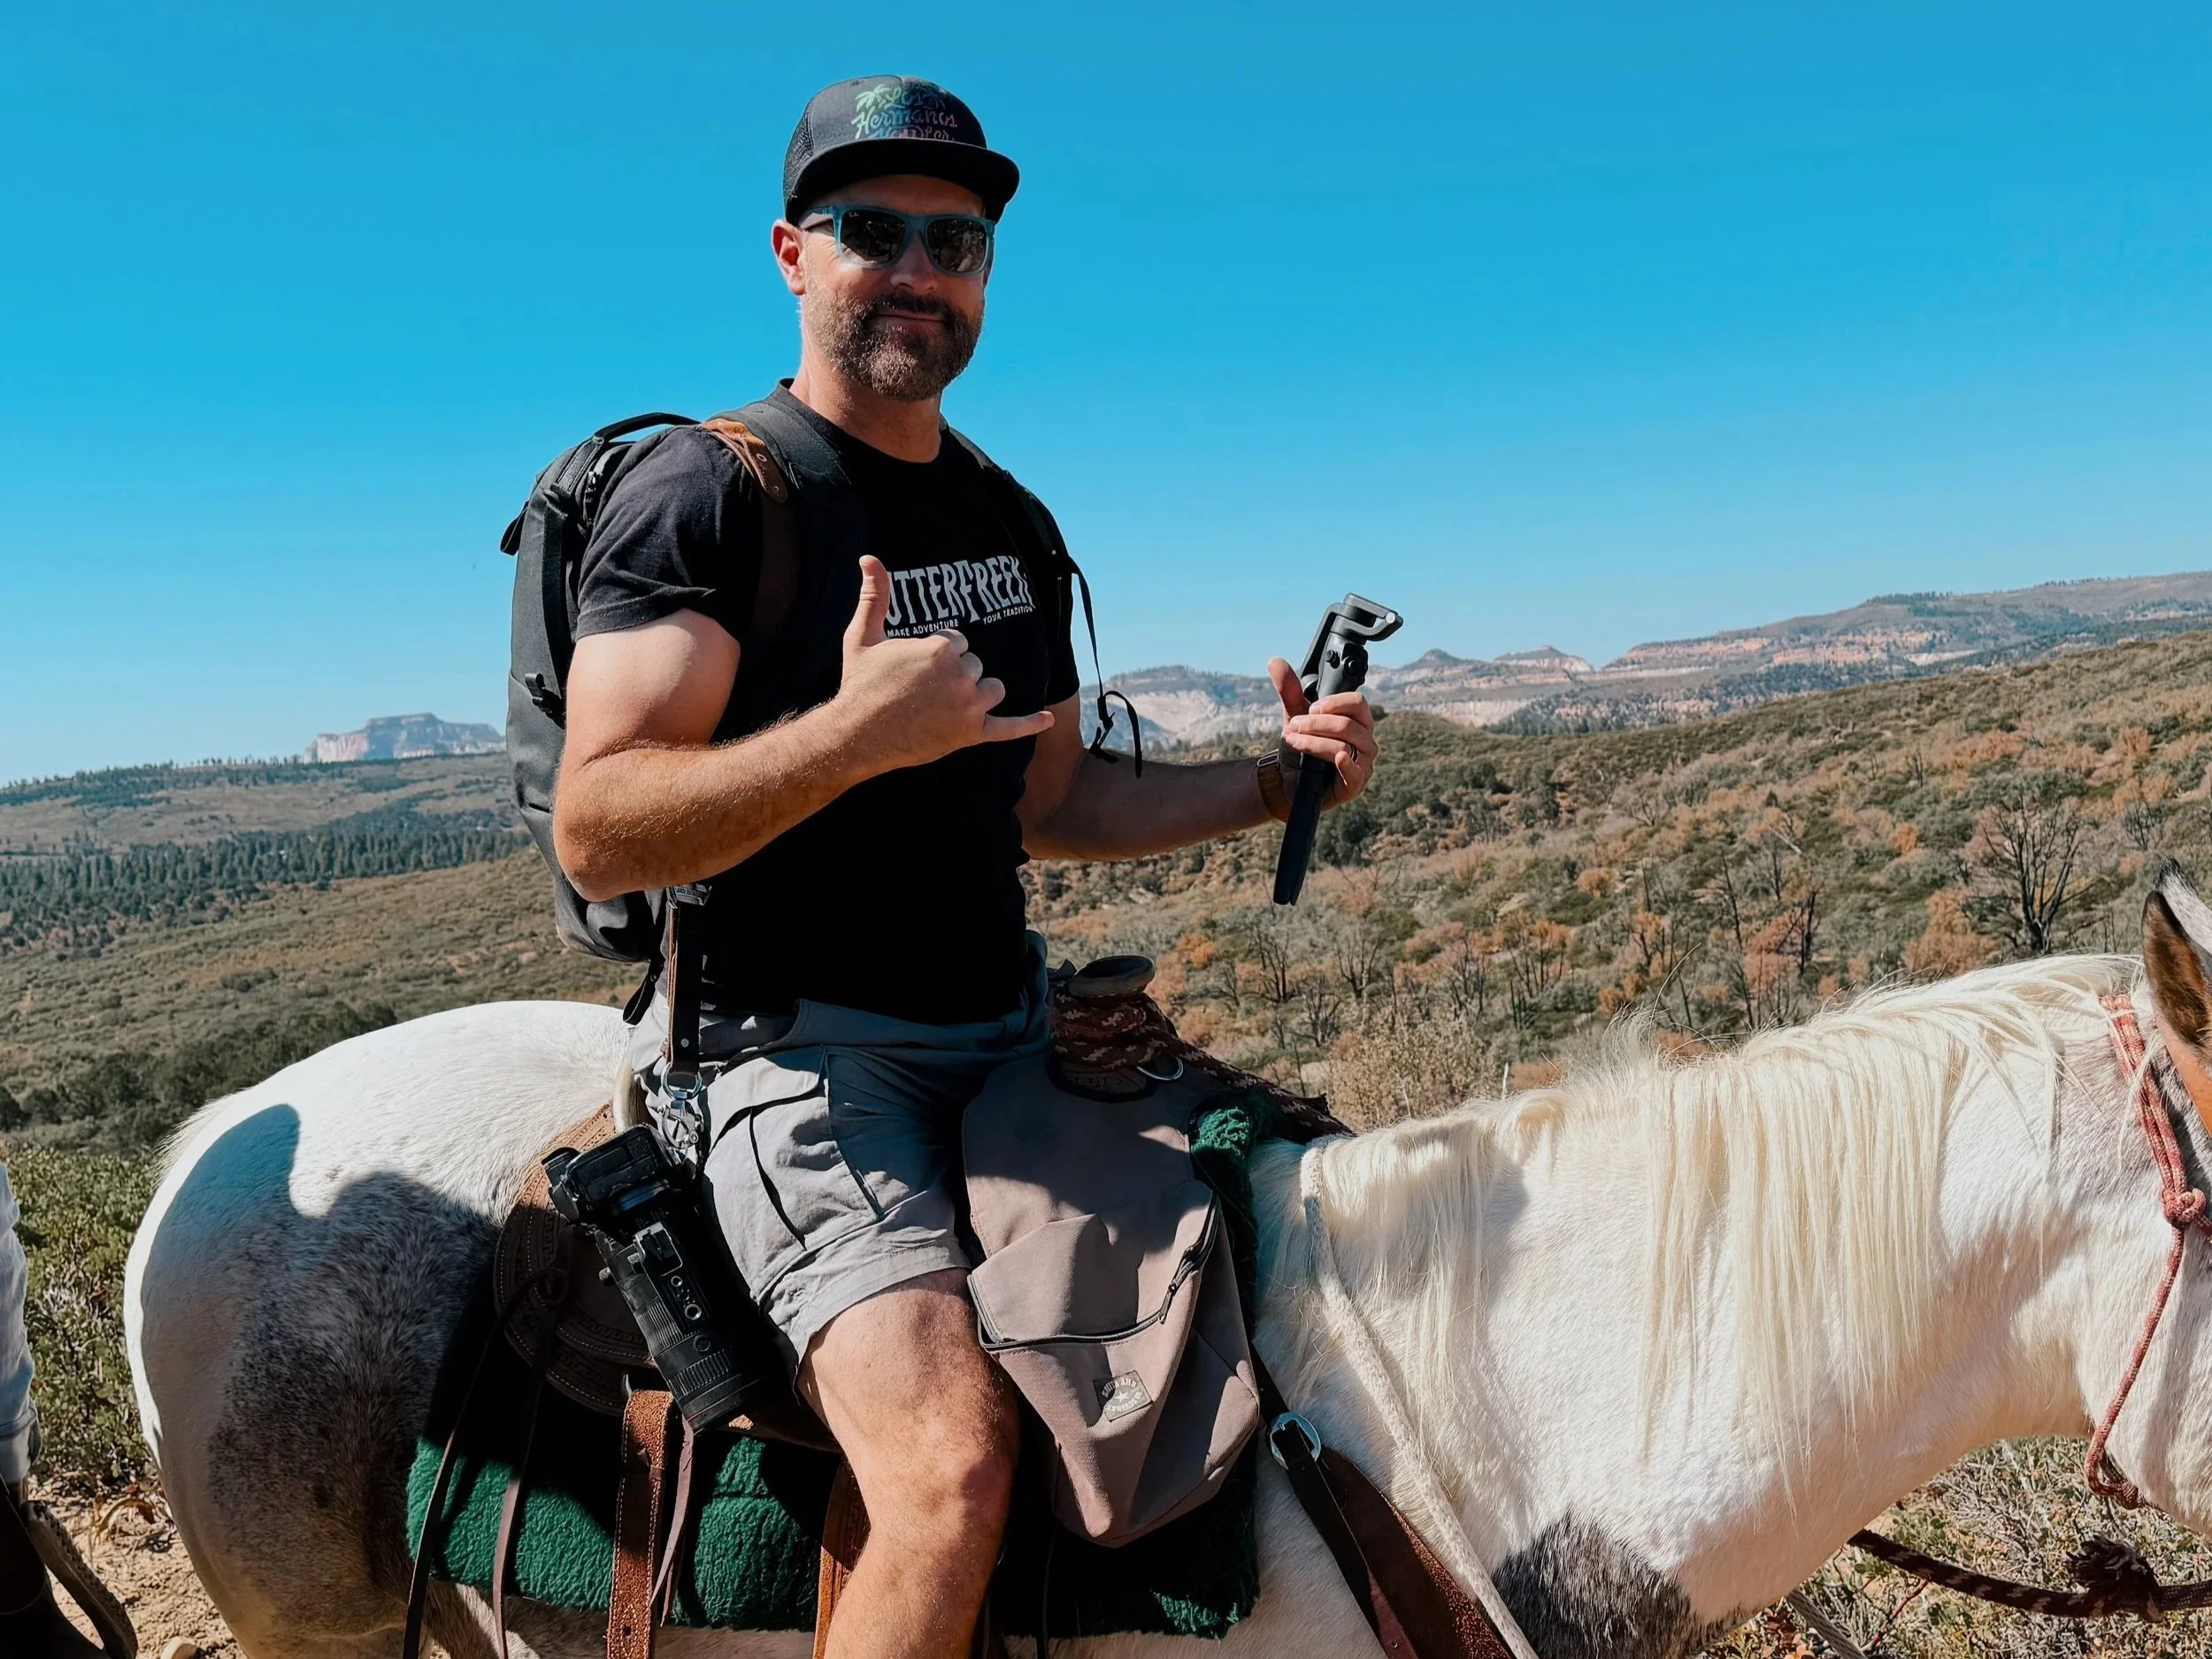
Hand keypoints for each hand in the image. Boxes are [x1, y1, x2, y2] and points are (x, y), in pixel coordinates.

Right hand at [833, 556, 1053, 772]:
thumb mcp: (863, 636)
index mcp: (941, 649)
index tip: (914, 669)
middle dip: (955, 675)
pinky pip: (1008, 728)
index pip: (958, 642)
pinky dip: (1030, 724)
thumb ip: (875, 596)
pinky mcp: (971, 734)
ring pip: (992, 689)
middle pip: (975, 666)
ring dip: (977, 693)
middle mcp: (961, 676)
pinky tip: (1048, 718)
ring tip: (946, 704)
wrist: (857, 735)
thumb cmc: (859, 684)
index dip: (937, 654)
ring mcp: (969, 707)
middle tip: (922, 691)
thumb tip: (869, 558)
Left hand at [1267, 657, 1376, 806]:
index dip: (1334, 703)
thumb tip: (1275, 662)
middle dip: (1317, 724)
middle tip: (1293, 726)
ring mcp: (1363, 763)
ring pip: (1346, 746)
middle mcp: (1365, 740)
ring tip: (1294, 741)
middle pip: (1349, 724)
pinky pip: (1356, 773)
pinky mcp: (1355, 785)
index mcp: (1357, 720)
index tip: (1311, 707)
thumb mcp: (1294, 716)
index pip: (1358, 702)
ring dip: (1316, 742)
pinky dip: (1347, 765)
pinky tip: (1337, 757)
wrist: (1286, 779)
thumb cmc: (1300, 746)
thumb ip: (1289, 690)